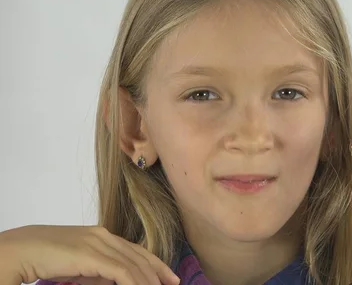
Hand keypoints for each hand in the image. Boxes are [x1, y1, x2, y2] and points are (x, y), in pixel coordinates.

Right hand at [0, 225, 179, 284]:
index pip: (137, 251)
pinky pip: (122, 272)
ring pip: (134, 265)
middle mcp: (103, 236)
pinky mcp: (91, 253)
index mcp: (101, 236)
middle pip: (140, 256)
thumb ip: (99, 273)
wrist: (18, 250)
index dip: (157, 264)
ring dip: (149, 281)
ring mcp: (98, 242)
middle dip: (159, 273)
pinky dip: (135, 283)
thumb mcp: (79, 267)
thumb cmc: (43, 259)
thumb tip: (118, 281)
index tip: (170, 278)